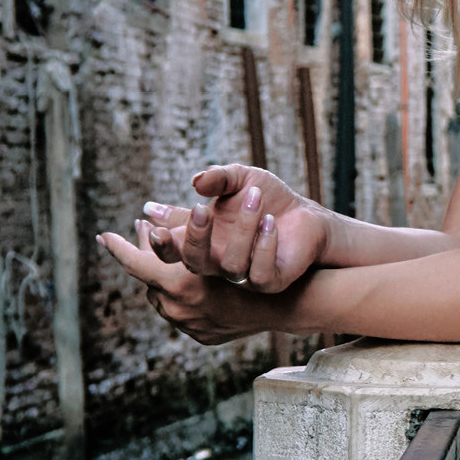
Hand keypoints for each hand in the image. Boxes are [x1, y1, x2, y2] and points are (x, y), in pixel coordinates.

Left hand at [94, 219, 266, 345]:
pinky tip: (185, 280)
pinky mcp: (201, 336)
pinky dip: (178, 295)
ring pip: (162, 297)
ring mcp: (188, 325)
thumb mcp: (213, 241)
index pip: (134, 264)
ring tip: (164, 255)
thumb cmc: (252, 260)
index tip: (103, 236)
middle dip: (143, 254)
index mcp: (176, 284)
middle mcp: (178, 309)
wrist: (283, 304)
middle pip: (148, 279)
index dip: (117, 249)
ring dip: (161, 275)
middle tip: (139, 233)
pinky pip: (180, 313)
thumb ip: (178, 227)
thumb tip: (146, 214)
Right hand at [166, 164, 333, 295]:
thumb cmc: (267, 197)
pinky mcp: (270, 282)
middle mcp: (218, 262)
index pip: (171, 248)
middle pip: (194, 262)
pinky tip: (271, 222)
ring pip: (232, 265)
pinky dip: (265, 246)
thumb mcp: (240, 178)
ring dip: (243, 228)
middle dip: (194, 236)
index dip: (158, 244)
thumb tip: (195, 182)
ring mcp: (243, 275)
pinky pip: (260, 274)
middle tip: (202, 210)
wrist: (305, 214)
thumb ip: (217, 178)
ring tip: (255, 197)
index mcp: (202, 240)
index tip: (154, 228)